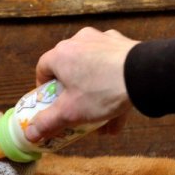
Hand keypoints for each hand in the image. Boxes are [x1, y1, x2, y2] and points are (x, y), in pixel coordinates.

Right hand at [25, 27, 138, 141]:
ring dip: (94, 94)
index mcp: (61, 54)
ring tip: (101, 119)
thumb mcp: (70, 112)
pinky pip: (112, 68)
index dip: (44, 88)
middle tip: (76, 111)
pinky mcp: (124, 44)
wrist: (145, 75)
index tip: (51, 103)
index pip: (43, 68)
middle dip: (73, 95)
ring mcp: (104, 40)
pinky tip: (120, 110)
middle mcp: (80, 41)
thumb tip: (29, 134)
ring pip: (93, 70)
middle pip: (69, 70)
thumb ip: (47, 123)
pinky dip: (113, 87)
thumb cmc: (102, 90)